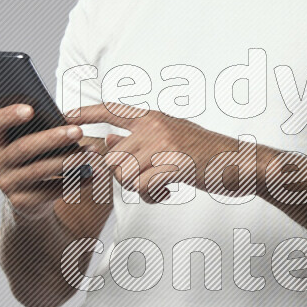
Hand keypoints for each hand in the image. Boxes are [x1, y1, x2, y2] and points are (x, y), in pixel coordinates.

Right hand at [0, 104, 102, 218]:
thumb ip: (39, 129)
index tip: (32, 110)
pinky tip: (92, 173)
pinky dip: (74, 182)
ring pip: (39, 170)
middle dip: (52, 139)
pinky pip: (51, 191)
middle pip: (22, 148)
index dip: (9, 115)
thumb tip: (67, 122)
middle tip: (78, 131)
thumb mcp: (30, 141)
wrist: (28, 197)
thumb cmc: (34, 157)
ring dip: (68, 161)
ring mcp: (6, 184)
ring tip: (91, 153)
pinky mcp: (21, 202)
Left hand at [64, 101, 251, 203]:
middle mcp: (155, 127)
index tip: (65, 116)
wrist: (241, 163)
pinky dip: (152, 196)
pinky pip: (143, 187)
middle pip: (113, 157)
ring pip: (124, 174)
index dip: (86, 113)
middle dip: (122, 176)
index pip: (112, 110)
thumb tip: (108, 142)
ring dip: (138, 188)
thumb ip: (141, 138)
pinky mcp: (173, 165)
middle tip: (145, 181)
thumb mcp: (173, 136)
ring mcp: (164, 145)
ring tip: (159, 187)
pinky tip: (167, 193)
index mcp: (153, 117)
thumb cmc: (207, 154)